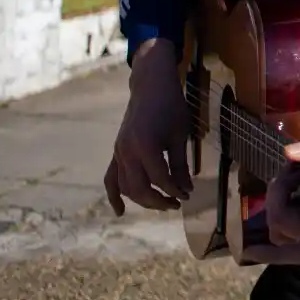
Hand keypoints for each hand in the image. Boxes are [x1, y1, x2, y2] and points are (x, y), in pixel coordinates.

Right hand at [104, 41, 191, 215]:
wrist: (150, 87)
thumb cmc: (171, 106)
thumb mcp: (180, 135)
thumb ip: (180, 164)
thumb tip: (186, 189)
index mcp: (145, 145)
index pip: (160, 179)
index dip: (175, 190)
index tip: (188, 195)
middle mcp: (127, 151)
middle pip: (140, 188)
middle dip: (159, 201)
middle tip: (177, 204)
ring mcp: (118, 152)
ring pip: (125, 186)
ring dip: (143, 199)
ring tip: (163, 203)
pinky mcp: (116, 152)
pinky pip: (111, 178)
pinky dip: (114, 195)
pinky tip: (120, 212)